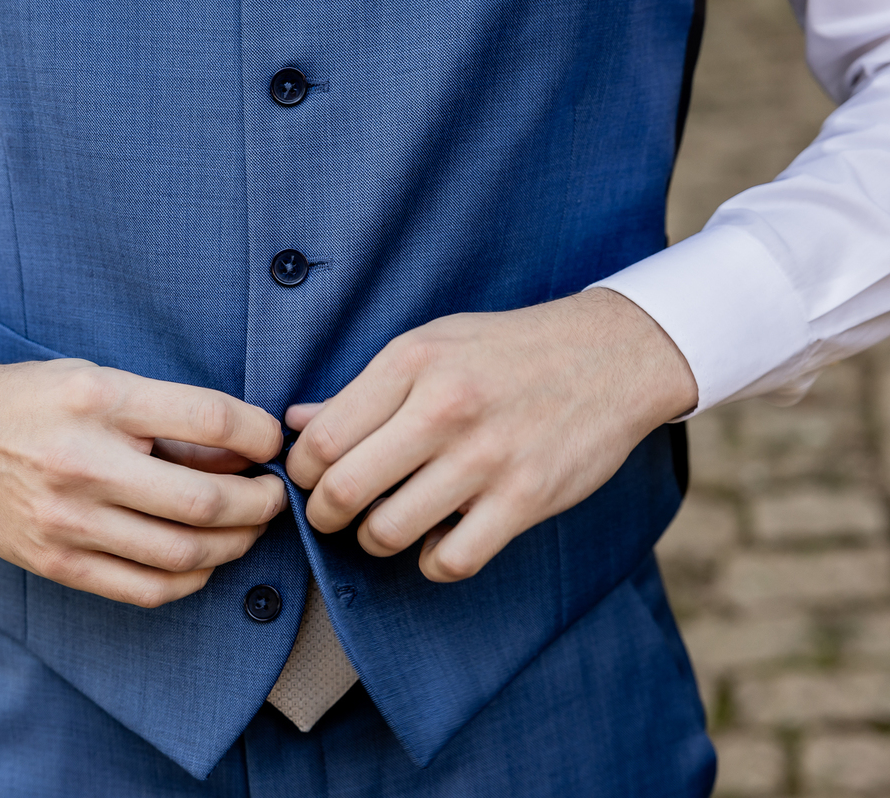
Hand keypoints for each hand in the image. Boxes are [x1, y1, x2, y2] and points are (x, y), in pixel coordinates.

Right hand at [0, 357, 286, 606]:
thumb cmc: (34, 400)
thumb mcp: (101, 380)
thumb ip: (169, 415)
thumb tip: (245, 450)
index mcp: (100, 400)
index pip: (210, 419)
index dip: (260, 434)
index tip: (273, 442)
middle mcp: (83, 462)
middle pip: (204, 500)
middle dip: (260, 503)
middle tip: (274, 495)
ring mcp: (67, 520)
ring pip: (182, 553)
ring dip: (235, 545)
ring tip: (247, 529)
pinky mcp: (56, 563)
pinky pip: (144, 589)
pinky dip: (190, 580)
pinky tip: (203, 562)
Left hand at [284, 288, 696, 582]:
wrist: (611, 355)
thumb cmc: (506, 351)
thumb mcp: (430, 345)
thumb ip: (362, 389)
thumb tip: (296, 424)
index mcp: (412, 364)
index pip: (322, 439)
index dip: (302, 472)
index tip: (311, 478)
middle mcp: (444, 410)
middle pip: (345, 491)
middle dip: (325, 515)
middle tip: (334, 513)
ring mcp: (487, 458)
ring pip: (389, 532)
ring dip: (374, 540)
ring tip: (384, 525)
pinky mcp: (525, 499)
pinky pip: (453, 559)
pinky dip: (433, 561)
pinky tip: (437, 540)